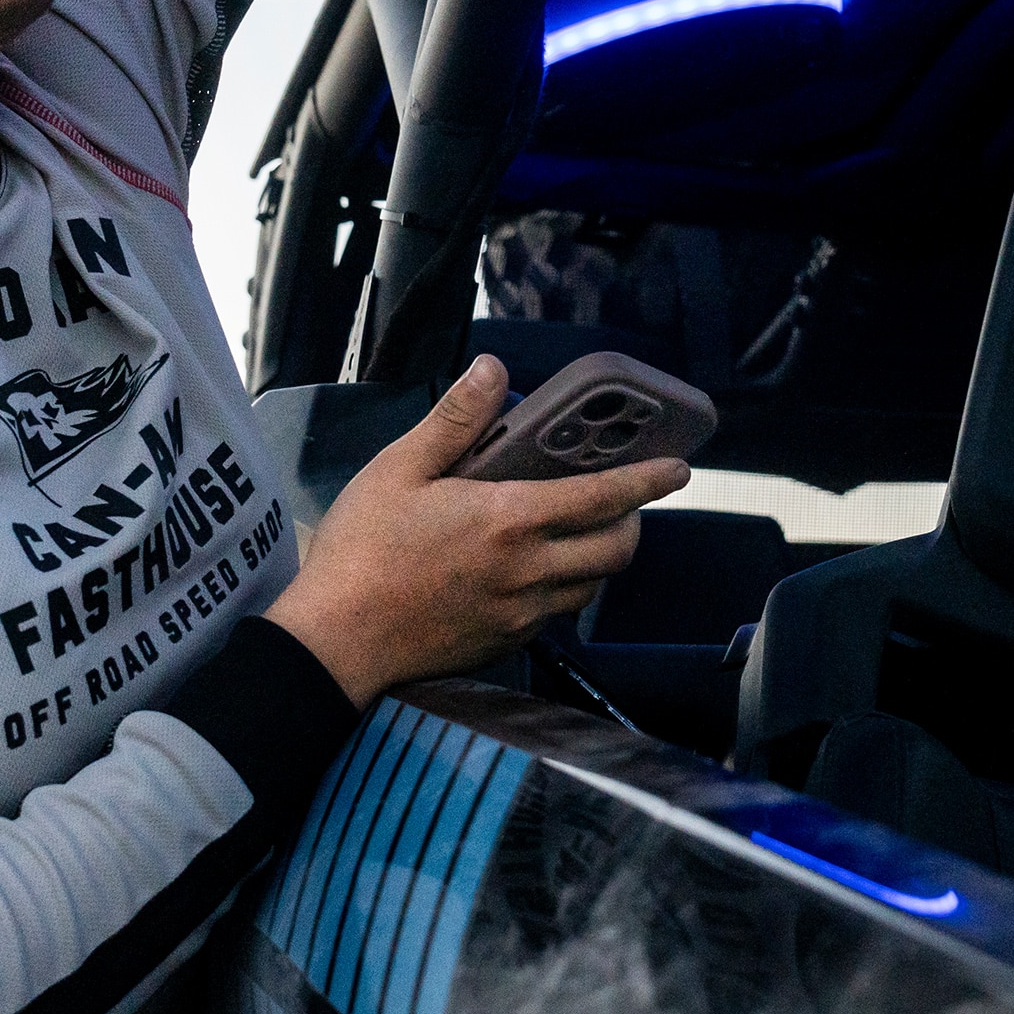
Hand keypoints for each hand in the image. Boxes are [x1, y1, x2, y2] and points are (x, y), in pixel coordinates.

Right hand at [260, 357, 688, 704]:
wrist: (335, 642)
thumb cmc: (361, 551)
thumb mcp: (398, 469)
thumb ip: (455, 420)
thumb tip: (494, 371)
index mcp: (508, 522)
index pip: (602, 498)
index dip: (647, 480)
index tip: (678, 468)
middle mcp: (528, 572)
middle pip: (616, 550)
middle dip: (632, 521)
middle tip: (621, 500)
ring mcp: (520, 614)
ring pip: (592, 586)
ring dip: (600, 557)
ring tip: (579, 530)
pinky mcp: (505, 643)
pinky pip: (558, 613)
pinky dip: (565, 587)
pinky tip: (535, 568)